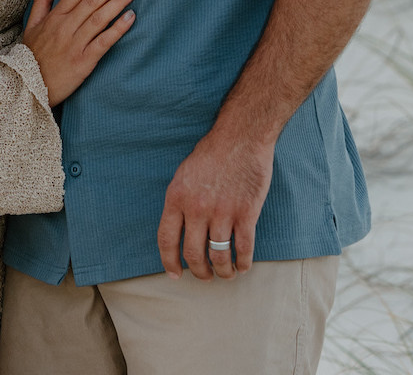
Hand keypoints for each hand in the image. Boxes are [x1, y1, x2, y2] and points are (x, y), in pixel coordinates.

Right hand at [21, 0, 138, 105]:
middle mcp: (65, 27)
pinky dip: (117, 29)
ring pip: (99, 18)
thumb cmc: (33, 54)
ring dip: (118, 0)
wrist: (27, 86)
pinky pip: (103, 42)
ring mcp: (74, 44)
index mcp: (54, 16)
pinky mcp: (83, 62)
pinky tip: (131, 17)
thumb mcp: (33, 23)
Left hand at [156, 130, 274, 280]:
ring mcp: (222, 212)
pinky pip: (243, 249)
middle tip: (205, 276)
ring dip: (223, 271)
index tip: (175, 274)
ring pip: (219, 256)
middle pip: (194, 254)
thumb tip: (180, 230)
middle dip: (200, 272)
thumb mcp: (184, 174)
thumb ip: (180, 202)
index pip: (167, 239)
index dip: (169, 262)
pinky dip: (243, 263)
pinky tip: (242, 266)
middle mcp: (197, 208)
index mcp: (177, 197)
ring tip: (225, 274)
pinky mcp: (246, 213)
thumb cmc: (212, 153)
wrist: (241, 137)